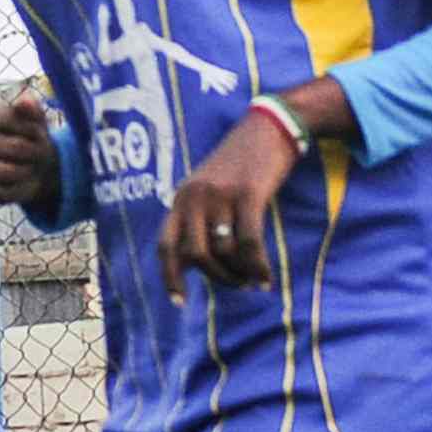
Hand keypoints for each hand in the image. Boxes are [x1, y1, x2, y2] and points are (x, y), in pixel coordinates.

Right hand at [0, 90, 58, 209]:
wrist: (29, 163)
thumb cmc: (30, 136)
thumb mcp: (36, 118)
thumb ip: (32, 107)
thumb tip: (25, 100)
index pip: (14, 121)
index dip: (35, 131)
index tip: (38, 134)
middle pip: (15, 148)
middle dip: (35, 154)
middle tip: (39, 155)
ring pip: (7, 173)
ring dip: (28, 174)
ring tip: (30, 169)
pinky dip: (14, 191)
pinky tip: (18, 184)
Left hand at [163, 103, 301, 287]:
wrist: (267, 129)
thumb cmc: (240, 165)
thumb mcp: (208, 188)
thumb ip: (197, 219)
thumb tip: (194, 264)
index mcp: (181, 198)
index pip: (165, 245)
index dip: (170, 277)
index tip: (180, 302)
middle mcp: (195, 197)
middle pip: (196, 255)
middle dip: (217, 278)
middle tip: (236, 284)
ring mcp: (220, 195)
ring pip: (224, 252)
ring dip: (240, 273)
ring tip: (252, 279)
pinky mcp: (248, 194)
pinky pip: (249, 243)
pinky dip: (257, 266)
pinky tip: (266, 278)